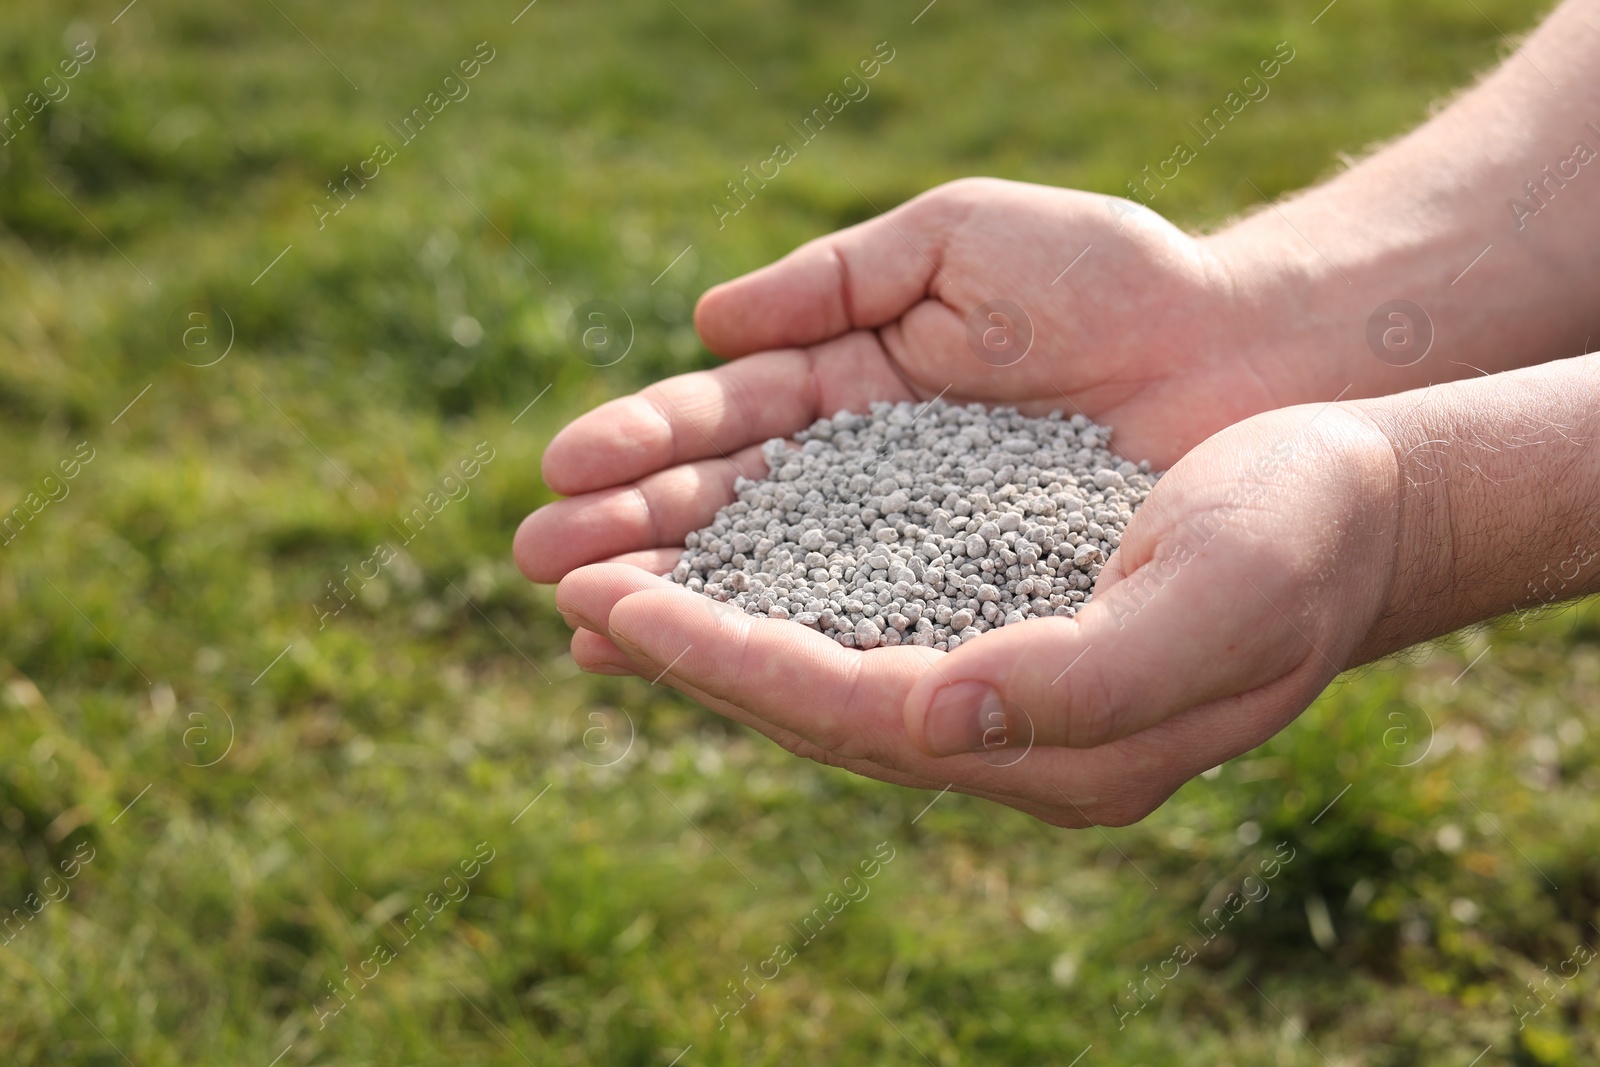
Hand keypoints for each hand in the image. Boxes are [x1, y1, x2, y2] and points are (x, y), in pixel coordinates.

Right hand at [519, 177, 1318, 590]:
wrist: (1248, 353)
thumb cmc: (1115, 278)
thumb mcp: (962, 243)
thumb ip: (839, 277)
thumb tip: (709, 322)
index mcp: (853, 391)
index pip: (728, 427)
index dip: (644, 449)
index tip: (560, 472)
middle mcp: (871, 483)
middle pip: (733, 516)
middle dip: (635, 536)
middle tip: (537, 561)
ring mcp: (918, 553)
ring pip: (781, 582)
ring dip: (683, 601)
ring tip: (584, 619)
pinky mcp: (977, 612)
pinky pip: (869, 636)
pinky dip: (790, 649)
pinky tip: (708, 670)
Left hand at [541, 402, 1403, 825]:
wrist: (1352, 498)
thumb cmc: (1298, 542)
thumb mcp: (1211, 605)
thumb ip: (1076, 682)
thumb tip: (929, 721)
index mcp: (1050, 746)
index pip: (850, 712)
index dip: (729, 661)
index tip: (620, 610)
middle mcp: (1002, 725)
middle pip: (808, 696)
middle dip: (686, 644)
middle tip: (568, 588)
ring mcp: (992, 674)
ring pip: (819, 652)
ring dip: (712, 616)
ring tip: (606, 577)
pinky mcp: (989, 610)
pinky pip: (856, 604)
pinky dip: (776, 579)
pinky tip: (716, 549)